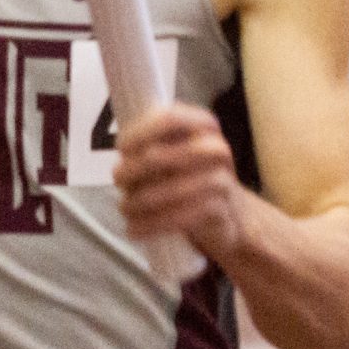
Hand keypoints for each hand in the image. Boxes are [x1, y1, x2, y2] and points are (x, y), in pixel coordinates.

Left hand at [113, 103, 244, 256]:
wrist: (231, 213)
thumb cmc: (193, 176)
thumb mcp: (181, 150)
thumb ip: (156, 142)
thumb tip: (121, 153)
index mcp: (204, 125)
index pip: (168, 118)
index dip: (139, 132)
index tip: (121, 148)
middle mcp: (216, 148)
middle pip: (158, 156)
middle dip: (130, 171)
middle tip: (118, 181)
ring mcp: (221, 180)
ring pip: (165, 191)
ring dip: (136, 202)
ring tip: (124, 208)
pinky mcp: (218, 210)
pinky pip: (176, 218)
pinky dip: (150, 225)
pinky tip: (134, 229)